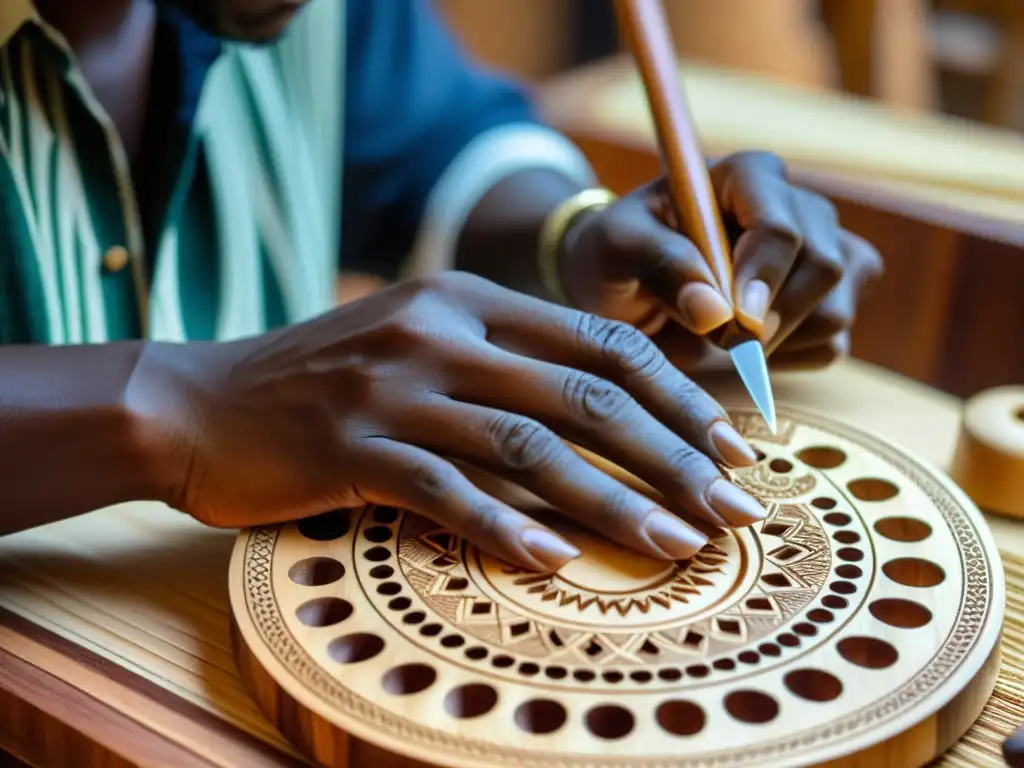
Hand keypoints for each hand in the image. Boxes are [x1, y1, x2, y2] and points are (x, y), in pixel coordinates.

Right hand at [132, 273, 766, 571]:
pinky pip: (448, 493)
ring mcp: (396, 390)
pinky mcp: (353, 449)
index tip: (728, 445)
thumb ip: (501, 362)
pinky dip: (508, 530)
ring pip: (531, 448)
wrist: (200, 402)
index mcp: (468, 300)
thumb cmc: (322, 380)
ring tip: (676, 546)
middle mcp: (441, 334)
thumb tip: (603, 416)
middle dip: (673, 455)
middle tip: (733, 506)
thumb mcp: (417, 340)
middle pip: (585, 397)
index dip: (676, 394)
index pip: (599, 342)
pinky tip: (557, 564)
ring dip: (614, 503)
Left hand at [558, 151, 882, 371]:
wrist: (623, 285)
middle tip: (714, 339)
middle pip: (825, 266)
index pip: (782, 226)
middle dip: (771, 319)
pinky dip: (784, 361)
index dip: (765, 276)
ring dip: (774, 344)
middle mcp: (798, 208)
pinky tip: (739, 348)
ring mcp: (823, 254)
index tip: (737, 319)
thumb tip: (712, 311)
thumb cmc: (617, 255)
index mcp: (748, 176)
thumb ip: (659, 265)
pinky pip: (830, 345)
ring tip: (714, 338)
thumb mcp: (616, 248)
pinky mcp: (828, 302)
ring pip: (834, 311)